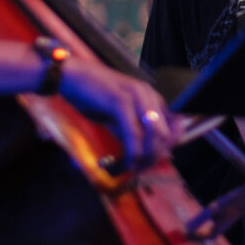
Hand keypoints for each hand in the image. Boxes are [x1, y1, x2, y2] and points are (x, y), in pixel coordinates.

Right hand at [59, 62, 173, 167]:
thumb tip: (143, 156)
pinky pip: (133, 134)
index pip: (174, 127)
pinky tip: (124, 163)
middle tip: (138, 169)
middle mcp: (150, 95)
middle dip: (154, 157)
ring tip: (130, 168)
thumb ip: (132, 132)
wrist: (70, 76)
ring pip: (153, 136)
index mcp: (152, 97)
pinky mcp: (121, 101)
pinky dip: (131, 153)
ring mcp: (137, 96)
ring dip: (144, 158)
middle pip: (167, 135)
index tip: (149, 162)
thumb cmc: (92, 96)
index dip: (165, 149)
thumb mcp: (117, 117)